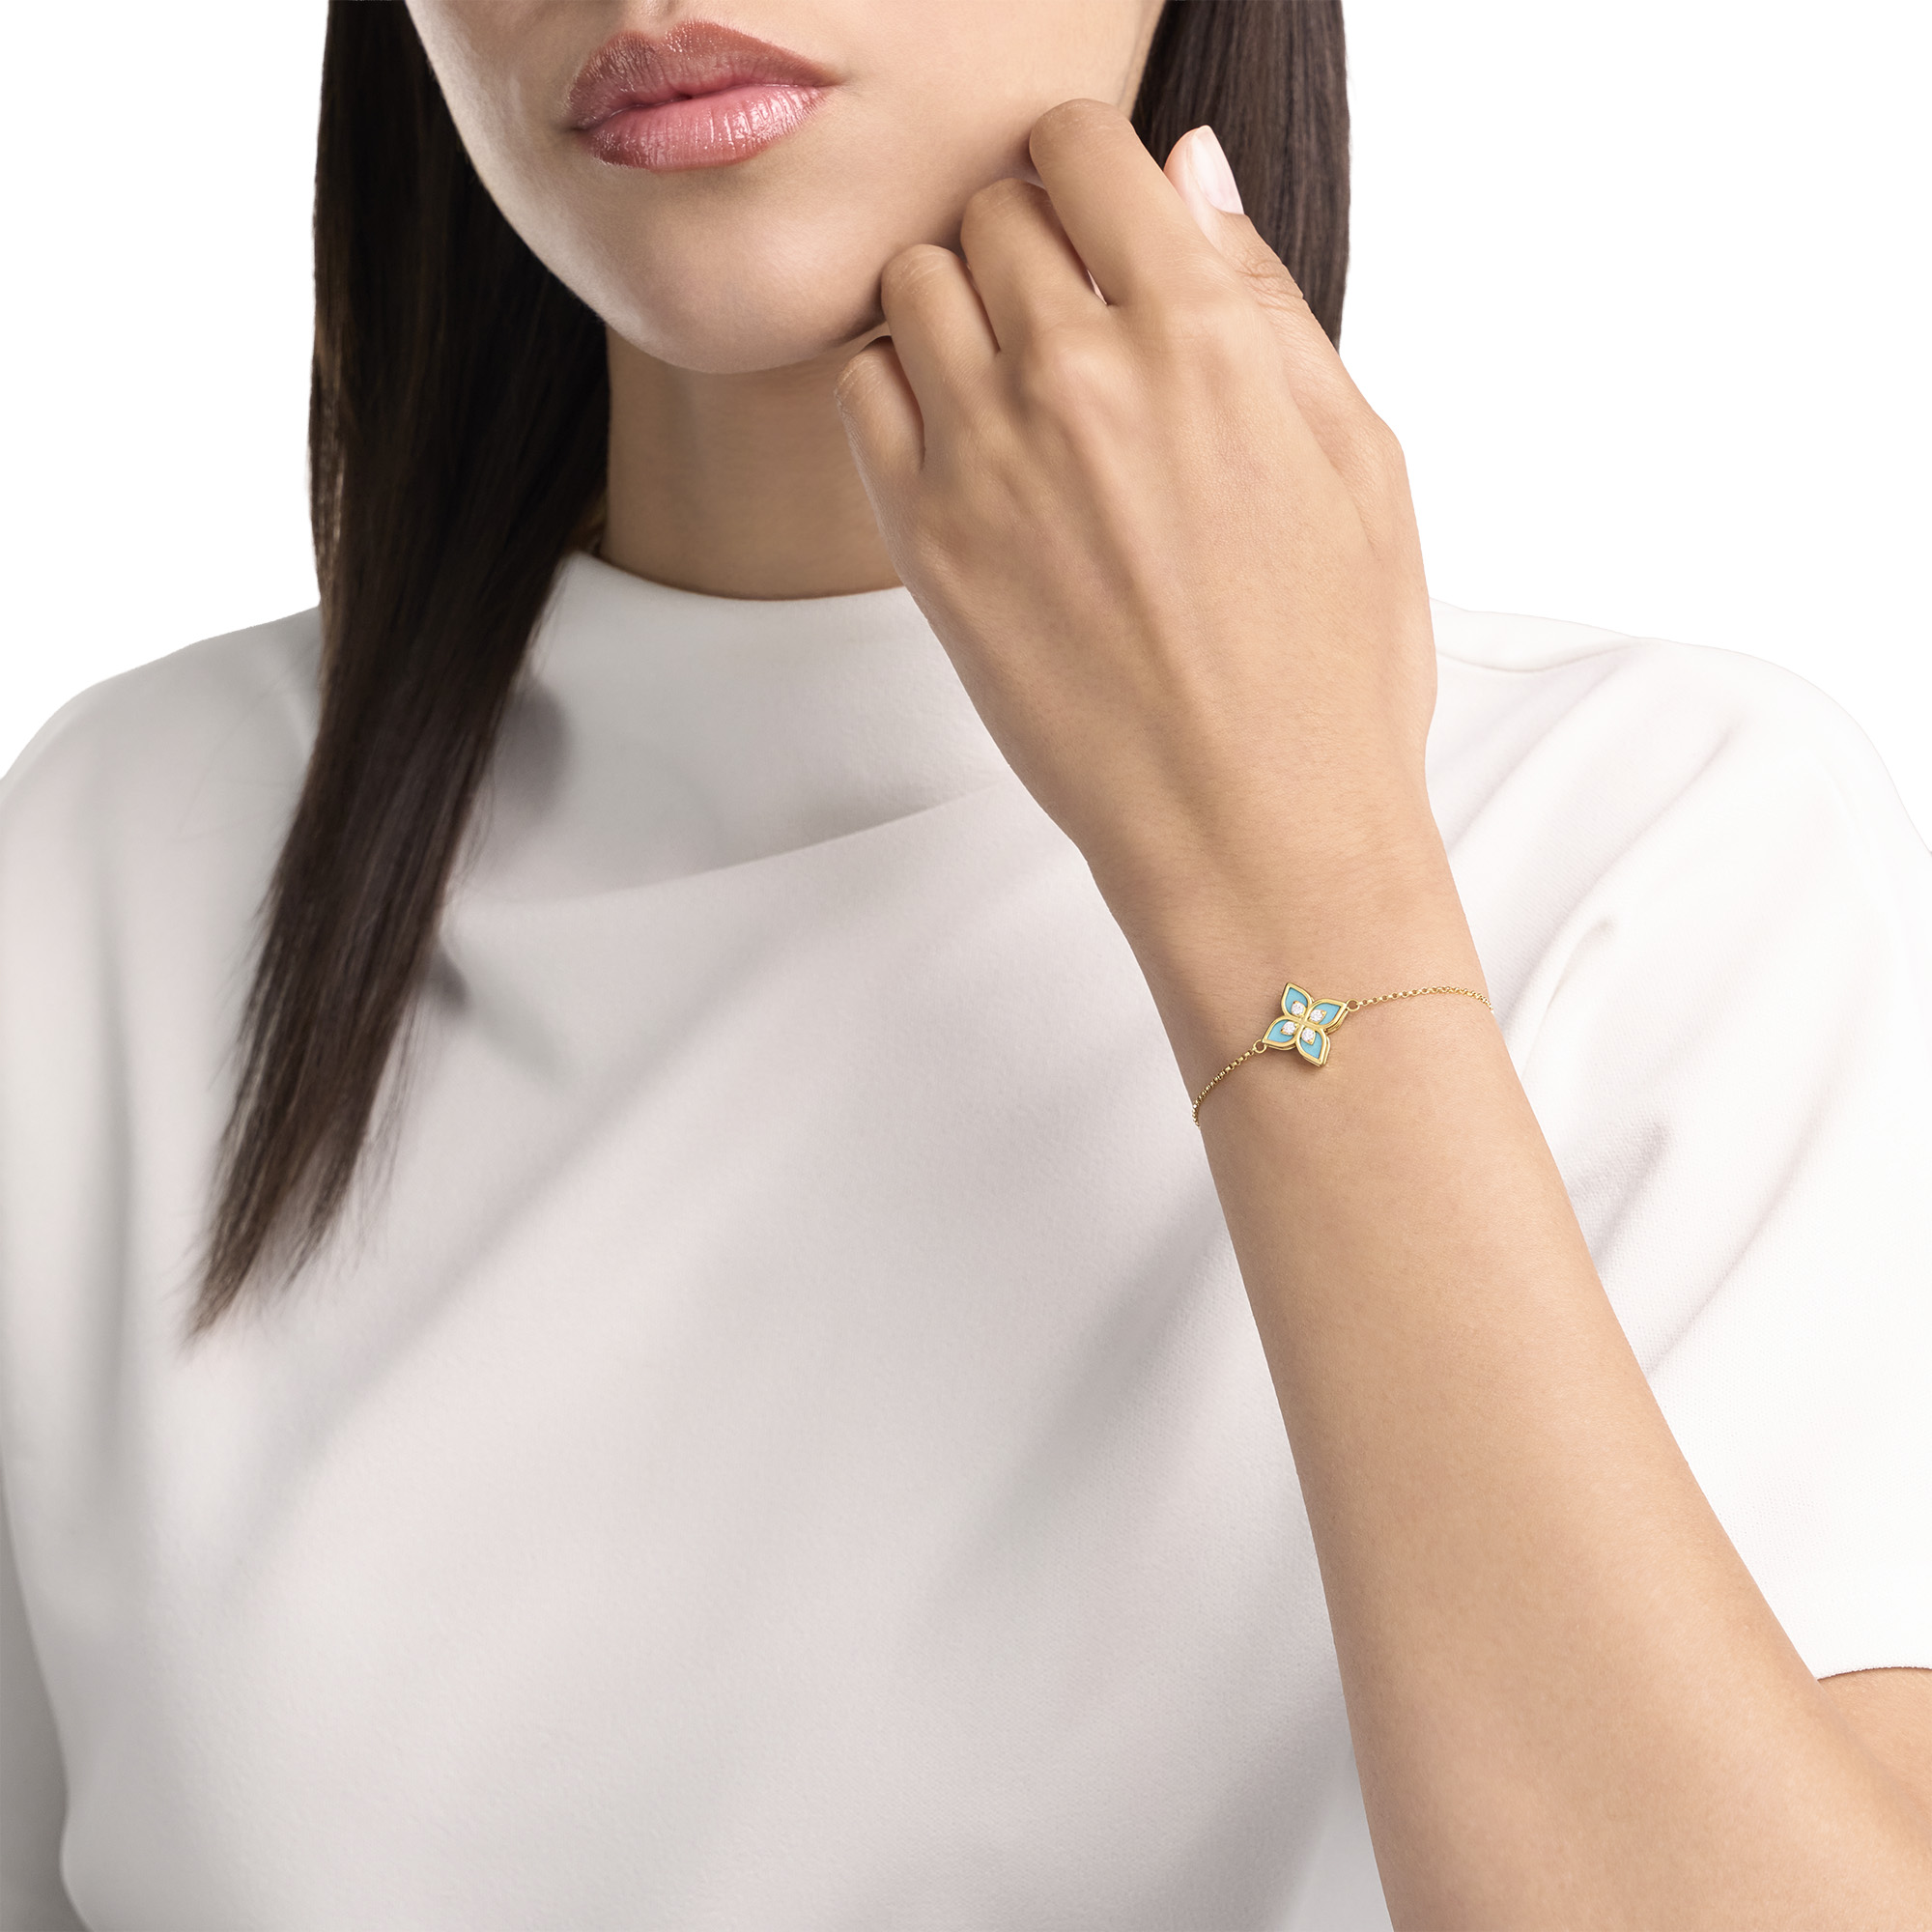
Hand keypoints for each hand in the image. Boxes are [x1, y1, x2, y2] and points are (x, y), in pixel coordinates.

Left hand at [835, 101, 1470, 1073]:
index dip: (1086, 169)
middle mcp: (1081, 372)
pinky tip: (959, 436)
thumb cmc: (1330, 662)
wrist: (1255, 825)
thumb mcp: (1357, 457)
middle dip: (1027, 237)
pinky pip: (861, 388)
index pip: (1083, 146)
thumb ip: (1264, 298)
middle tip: (1064, 317)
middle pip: (993, 207)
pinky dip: (896, 383)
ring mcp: (989, 455)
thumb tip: (1190, 169)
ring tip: (1009, 376)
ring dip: (956, 301)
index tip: (1097, 221)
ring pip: (913, 280)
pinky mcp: (925, 540)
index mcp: (1203, 331)